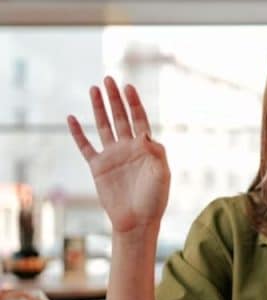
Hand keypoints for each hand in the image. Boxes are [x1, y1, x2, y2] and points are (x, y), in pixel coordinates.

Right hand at [66, 77, 169, 235]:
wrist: (137, 220)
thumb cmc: (154, 199)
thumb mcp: (162, 175)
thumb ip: (156, 154)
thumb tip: (146, 135)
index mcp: (145, 148)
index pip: (139, 119)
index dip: (134, 103)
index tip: (128, 87)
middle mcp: (127, 148)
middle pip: (120, 117)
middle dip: (115, 99)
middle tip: (109, 79)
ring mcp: (112, 156)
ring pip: (103, 126)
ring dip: (98, 108)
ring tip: (94, 89)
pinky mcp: (98, 167)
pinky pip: (85, 146)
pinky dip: (77, 133)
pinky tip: (71, 118)